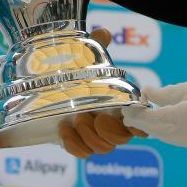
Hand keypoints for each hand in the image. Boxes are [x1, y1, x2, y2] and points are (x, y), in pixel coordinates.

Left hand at [57, 27, 146, 158]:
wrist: (48, 81)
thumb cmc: (77, 69)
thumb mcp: (86, 56)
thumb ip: (96, 45)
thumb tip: (103, 32)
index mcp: (119, 104)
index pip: (138, 123)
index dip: (137, 127)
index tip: (125, 119)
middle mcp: (109, 123)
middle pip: (120, 140)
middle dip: (107, 132)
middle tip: (91, 116)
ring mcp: (93, 135)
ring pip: (101, 149)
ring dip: (89, 138)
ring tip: (75, 121)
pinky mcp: (76, 142)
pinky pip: (81, 153)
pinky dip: (74, 146)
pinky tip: (64, 131)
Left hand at [122, 75, 186, 157]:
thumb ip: (167, 93)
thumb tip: (147, 94)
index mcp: (184, 118)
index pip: (149, 120)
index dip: (135, 115)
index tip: (126, 108)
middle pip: (158, 131)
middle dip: (145, 121)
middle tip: (135, 110)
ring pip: (169, 138)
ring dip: (159, 126)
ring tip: (151, 113)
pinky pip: (183, 141)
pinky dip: (175, 131)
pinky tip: (174, 120)